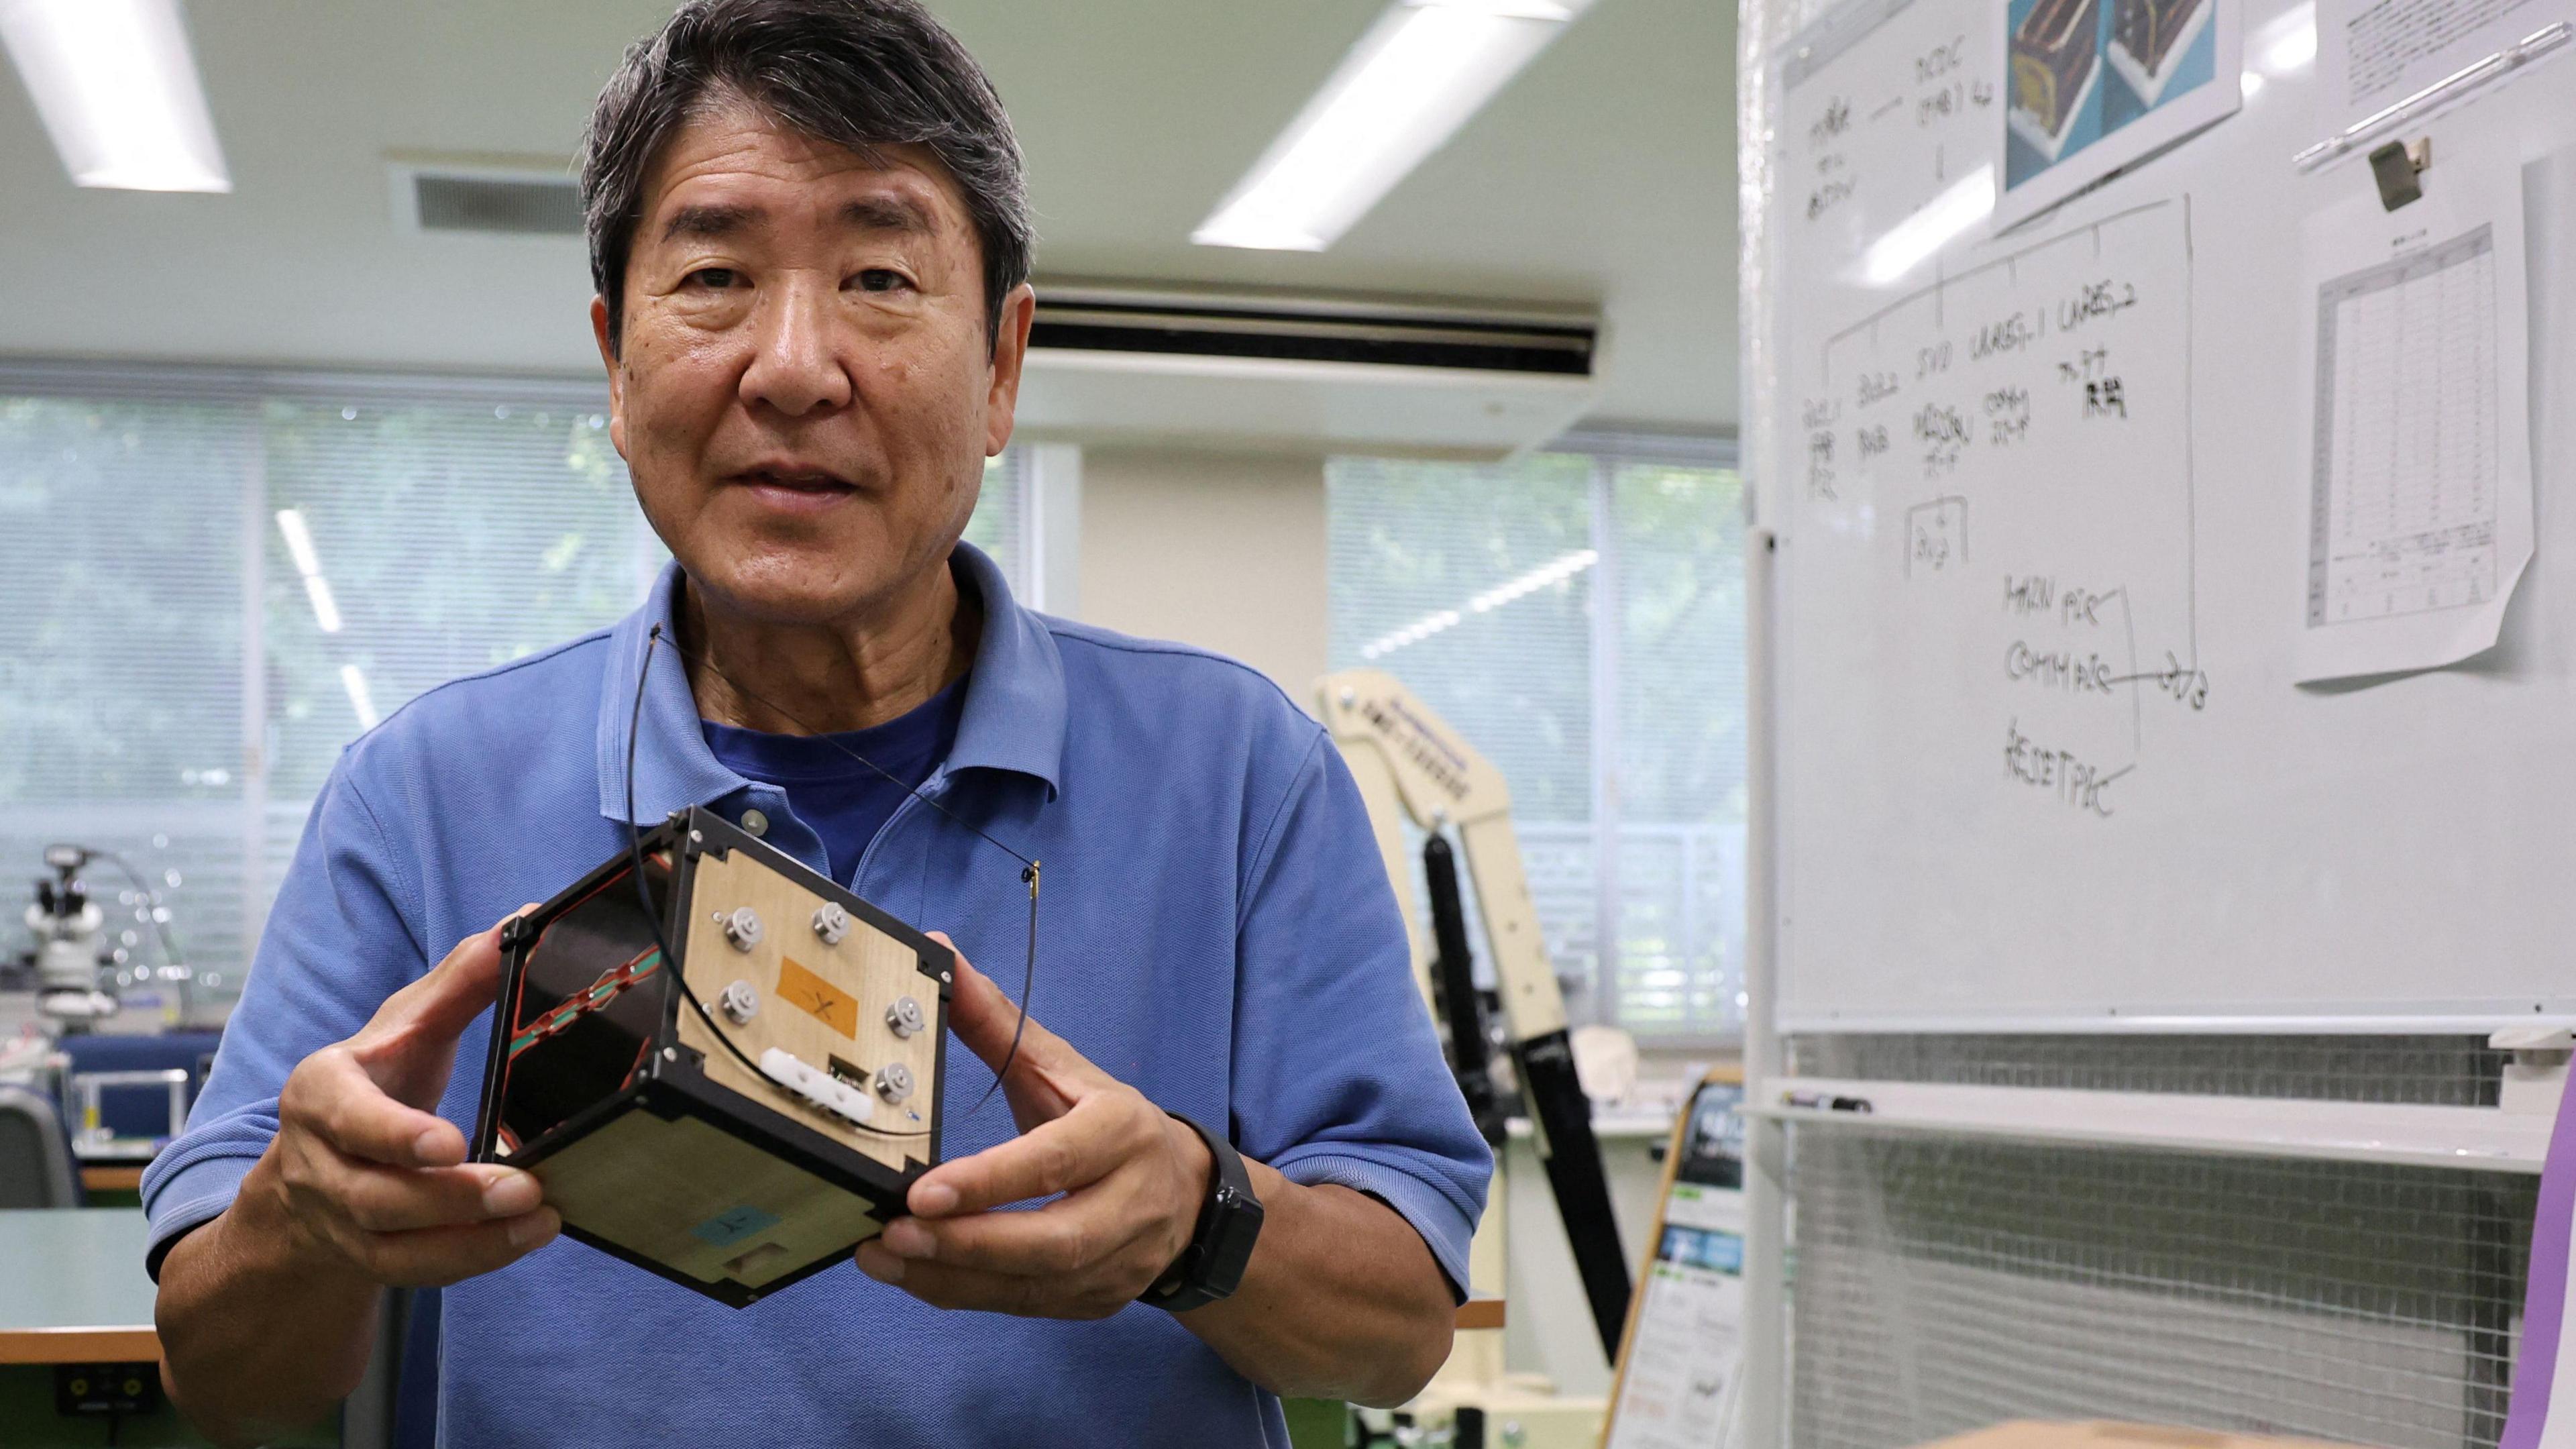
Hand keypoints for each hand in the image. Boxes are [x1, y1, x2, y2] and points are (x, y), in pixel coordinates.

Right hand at [246, 908, 560, 1287]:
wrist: (312, 1164)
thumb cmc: (372, 1080)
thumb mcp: (405, 1024)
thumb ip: (460, 980)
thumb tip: (524, 918)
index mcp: (320, 1093)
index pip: (349, 1119)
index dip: (394, 1135)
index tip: (449, 1143)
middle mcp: (319, 1162)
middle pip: (377, 1195)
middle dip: (450, 1198)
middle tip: (524, 1187)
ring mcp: (339, 1218)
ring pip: (396, 1246)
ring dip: (473, 1239)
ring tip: (541, 1215)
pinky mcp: (367, 1256)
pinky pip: (416, 1271)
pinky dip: (474, 1259)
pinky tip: (528, 1236)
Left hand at [854, 933, 1213, 1318]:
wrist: (1188, 1197)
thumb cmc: (1106, 1123)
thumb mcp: (1063, 1066)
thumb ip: (997, 1020)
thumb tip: (939, 951)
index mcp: (1124, 1132)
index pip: (1056, 1160)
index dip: (991, 1180)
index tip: (923, 1190)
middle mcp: (1131, 1202)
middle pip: (1052, 1238)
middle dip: (967, 1243)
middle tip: (892, 1233)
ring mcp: (1119, 1262)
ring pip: (1034, 1283)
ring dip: (951, 1276)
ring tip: (881, 1256)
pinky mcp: (1097, 1302)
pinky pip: (1024, 1306)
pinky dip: (963, 1293)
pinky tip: (912, 1276)